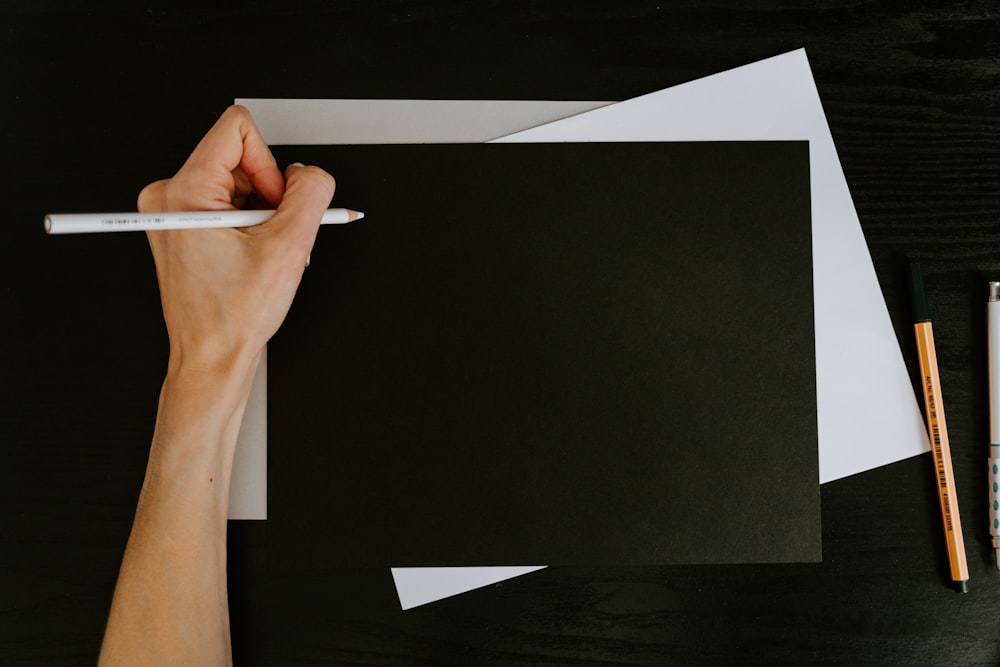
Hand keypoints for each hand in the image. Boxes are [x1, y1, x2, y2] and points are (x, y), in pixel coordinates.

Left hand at [138, 105, 334, 372]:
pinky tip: (250, 255)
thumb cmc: (232, 317)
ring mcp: (171, 211)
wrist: (211, 356)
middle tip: (268, 238)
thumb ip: (311, 194)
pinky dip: (248, 225)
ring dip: (260, 215)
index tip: (273, 205)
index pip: (238, 128)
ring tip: (259, 253)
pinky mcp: (180, 225)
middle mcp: (168, 195)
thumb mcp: (289, 247)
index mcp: (184, 192)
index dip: (270, 165)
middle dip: (267, 196)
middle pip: (241, 158)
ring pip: (237, 182)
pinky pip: (227, 202)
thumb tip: (313, 174)